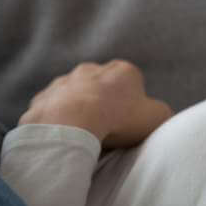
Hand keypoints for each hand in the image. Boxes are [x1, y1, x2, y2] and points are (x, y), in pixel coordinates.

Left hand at [18, 59, 174, 149]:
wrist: (72, 123)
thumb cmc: (119, 119)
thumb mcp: (157, 117)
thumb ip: (162, 112)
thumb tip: (158, 114)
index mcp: (122, 70)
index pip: (131, 82)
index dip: (132, 103)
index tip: (128, 122)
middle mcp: (91, 69)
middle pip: (100, 87)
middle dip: (102, 103)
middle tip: (105, 129)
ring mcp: (64, 82)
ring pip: (73, 97)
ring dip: (77, 111)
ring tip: (82, 135)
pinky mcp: (43, 98)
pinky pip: (51, 110)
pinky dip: (56, 121)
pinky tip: (62, 137)